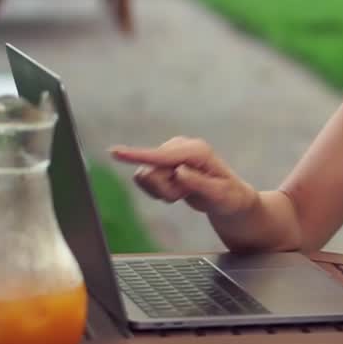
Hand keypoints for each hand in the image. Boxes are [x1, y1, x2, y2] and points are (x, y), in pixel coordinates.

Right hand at [110, 137, 257, 217]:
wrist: (227, 197)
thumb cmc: (228, 196)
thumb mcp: (219, 194)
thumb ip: (199, 183)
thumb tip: (179, 171)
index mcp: (196, 150)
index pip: (162, 156)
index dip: (137, 155)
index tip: (114, 151)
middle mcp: (179, 146)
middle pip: (151, 172)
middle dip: (165, 190)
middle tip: (187, 192)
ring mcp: (169, 153)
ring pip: (145, 178)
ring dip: (163, 192)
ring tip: (184, 191)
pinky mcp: (161, 162)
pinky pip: (144, 182)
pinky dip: (159, 192)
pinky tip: (177, 189)